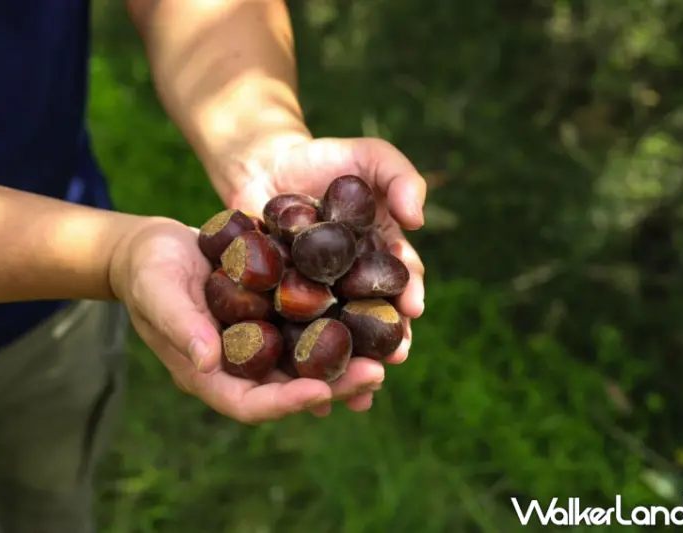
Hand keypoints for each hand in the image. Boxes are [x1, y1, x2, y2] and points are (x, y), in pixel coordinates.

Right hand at [108, 217, 380, 423]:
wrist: (154, 247)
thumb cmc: (146, 271)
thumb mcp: (157, 292)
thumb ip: (180, 325)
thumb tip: (209, 360)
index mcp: (210, 373)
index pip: (251, 403)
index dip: (287, 402)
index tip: (322, 392)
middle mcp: (242, 364)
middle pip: (291, 387)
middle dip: (335, 385)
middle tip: (377, 373)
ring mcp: (260, 339)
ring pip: (308, 359)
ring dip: (347, 358)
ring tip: (388, 350)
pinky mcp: (273, 312)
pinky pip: (310, 324)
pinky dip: (339, 321)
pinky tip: (370, 308)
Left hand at [226, 135, 426, 415]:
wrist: (265, 163)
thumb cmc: (324, 158)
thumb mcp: (369, 156)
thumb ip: (400, 177)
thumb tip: (417, 217)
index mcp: (381, 255)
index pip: (401, 280)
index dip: (408, 295)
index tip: (413, 310)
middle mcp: (353, 283)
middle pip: (372, 319)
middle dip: (383, 344)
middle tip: (391, 363)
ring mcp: (319, 298)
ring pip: (336, 338)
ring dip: (348, 368)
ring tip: (353, 394)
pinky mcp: (281, 306)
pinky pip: (293, 337)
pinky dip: (300, 363)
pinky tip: (303, 392)